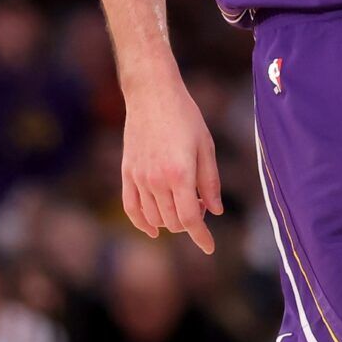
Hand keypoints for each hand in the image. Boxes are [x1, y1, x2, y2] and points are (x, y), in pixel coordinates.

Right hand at [121, 74, 223, 253]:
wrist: (152, 94)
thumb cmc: (185, 117)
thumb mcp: (206, 146)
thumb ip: (210, 182)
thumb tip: (215, 211)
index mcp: (180, 174)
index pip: (190, 219)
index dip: (201, 237)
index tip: (210, 248)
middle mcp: (156, 180)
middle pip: (173, 221)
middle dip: (190, 222)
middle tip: (201, 204)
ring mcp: (139, 178)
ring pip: (154, 218)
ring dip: (170, 221)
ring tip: (184, 204)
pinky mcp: (127, 173)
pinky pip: (131, 208)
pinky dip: (141, 222)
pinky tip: (152, 229)